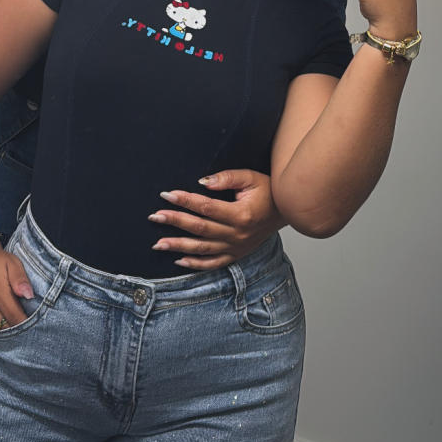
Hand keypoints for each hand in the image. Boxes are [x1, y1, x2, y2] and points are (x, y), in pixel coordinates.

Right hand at [0, 244, 33, 328]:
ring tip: (15, 320)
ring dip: (6, 327)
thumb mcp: (13, 263)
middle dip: (17, 326)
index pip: (15, 318)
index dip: (26, 322)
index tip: (34, 321)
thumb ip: (21, 280)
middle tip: (26, 321)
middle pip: (5, 327)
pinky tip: (2, 319)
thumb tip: (29, 296)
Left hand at [148, 170, 281, 269]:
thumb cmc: (269, 192)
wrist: (286, 211)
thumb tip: (203, 182)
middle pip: (200, 229)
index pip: (206, 207)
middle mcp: (237, 234)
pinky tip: (178, 260)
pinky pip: (213, 264)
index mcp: (241, 214)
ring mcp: (236, 247)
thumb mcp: (251, 178)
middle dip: (175, 221)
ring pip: (202, 249)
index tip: (167, 195)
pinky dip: (195, 264)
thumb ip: (227, 178)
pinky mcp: (235, 255)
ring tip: (158, 243)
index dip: (185, 200)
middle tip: (155, 216)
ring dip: (178, 246)